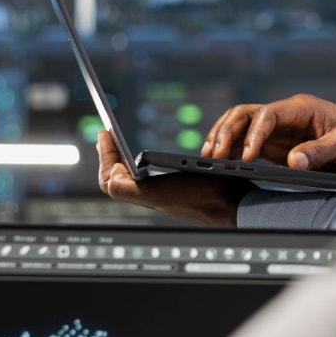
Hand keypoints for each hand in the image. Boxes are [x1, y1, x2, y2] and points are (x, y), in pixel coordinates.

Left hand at [96, 131, 247, 226]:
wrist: (231, 203)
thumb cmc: (198, 197)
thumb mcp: (156, 192)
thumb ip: (126, 187)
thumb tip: (110, 173)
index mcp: (142, 194)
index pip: (109, 179)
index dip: (104, 156)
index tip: (106, 133)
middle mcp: (150, 194)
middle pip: (118, 178)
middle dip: (111, 156)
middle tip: (108, 136)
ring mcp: (164, 191)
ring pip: (133, 177)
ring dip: (125, 159)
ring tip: (121, 145)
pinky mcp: (179, 186)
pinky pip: (151, 174)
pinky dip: (144, 163)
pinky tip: (152, 157)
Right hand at [201, 94, 335, 173]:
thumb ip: (320, 152)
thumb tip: (294, 161)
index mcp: (302, 108)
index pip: (267, 114)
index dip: (254, 133)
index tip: (248, 156)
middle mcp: (287, 115)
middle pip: (246, 114)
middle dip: (227, 131)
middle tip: (214, 156)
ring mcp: (279, 129)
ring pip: (241, 125)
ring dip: (223, 138)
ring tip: (208, 158)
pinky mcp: (277, 144)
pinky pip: (247, 142)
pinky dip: (232, 149)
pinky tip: (221, 162)